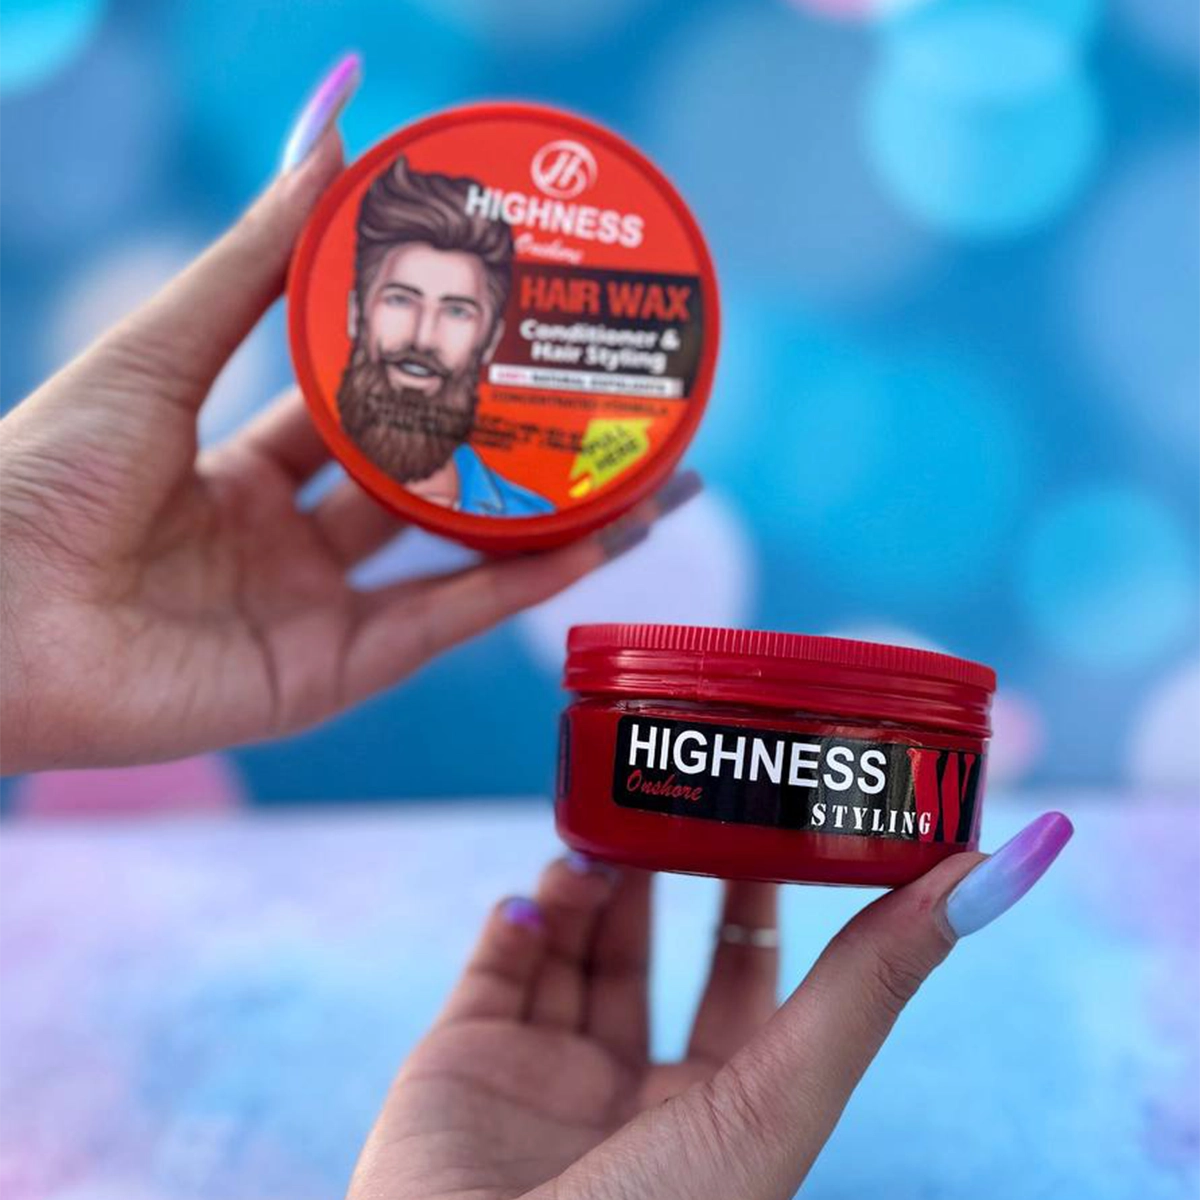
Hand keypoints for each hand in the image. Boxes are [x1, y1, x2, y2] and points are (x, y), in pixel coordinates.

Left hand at [0, 90, 694, 771]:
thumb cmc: (41, 477)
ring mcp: (315, 613)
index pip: (367, 414)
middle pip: (435, 491)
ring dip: (558, 527)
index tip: (516, 334)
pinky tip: (595, 540)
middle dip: (525, 457)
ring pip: (460, 563)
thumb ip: (255, 257)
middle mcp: (290, 545)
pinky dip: (520, 585)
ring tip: (654, 479)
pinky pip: (442, 623)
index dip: (443, 376)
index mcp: (242, 471)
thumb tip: (335, 132)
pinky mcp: (328, 677)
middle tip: (612, 408)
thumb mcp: (162, 350)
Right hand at [347, 813, 1071, 1199]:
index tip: (770, 813)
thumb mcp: (777, 1097)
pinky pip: (491, 967)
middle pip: (656, 954)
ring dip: (589, 884)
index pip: (747, 980)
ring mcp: (542, 1073)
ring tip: (602, 836)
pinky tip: (538, 893)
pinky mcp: (458, 1060)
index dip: (759, 899)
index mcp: (715, 1111)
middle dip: (664, 874)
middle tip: (675, 796)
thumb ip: (867, 986)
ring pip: (573, 947)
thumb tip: (985, 878)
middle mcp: (630, 1090)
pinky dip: (516, 918)